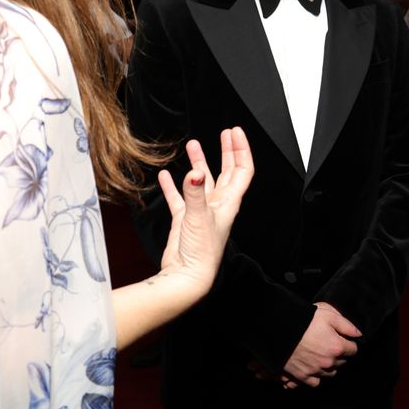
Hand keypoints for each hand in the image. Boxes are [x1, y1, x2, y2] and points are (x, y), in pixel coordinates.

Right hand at [157, 127, 253, 294]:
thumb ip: (195, 193)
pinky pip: (180, 197)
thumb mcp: (198, 217)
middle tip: (225, 133)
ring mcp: (202, 211)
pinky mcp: (185, 220)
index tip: (235, 132)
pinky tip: (166, 175)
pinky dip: (174, 185)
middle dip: (227, 151)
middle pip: (228, 172)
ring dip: (200, 163)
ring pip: (203, 181)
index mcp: (229, 202)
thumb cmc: (201, 252)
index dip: (241, 149)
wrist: (187, 277)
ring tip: (192, 144)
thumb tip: (196, 172)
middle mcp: (218, 204)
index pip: (242, 170)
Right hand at [282, 302, 361, 386]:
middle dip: (339, 354)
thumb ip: (346, 325)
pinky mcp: (301, 376)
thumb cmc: (304, 320)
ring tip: (322, 355)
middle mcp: (328, 362)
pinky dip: (315, 377)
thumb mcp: (329, 315)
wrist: (279, 330)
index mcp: (336, 347)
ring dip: (329, 366)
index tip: (343, 339)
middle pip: (342, 362)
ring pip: (329, 373)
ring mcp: (314, 371)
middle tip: (331, 344)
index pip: (353, 350)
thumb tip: (358, 334)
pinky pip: (314, 382)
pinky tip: (312, 367)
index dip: (349, 343)